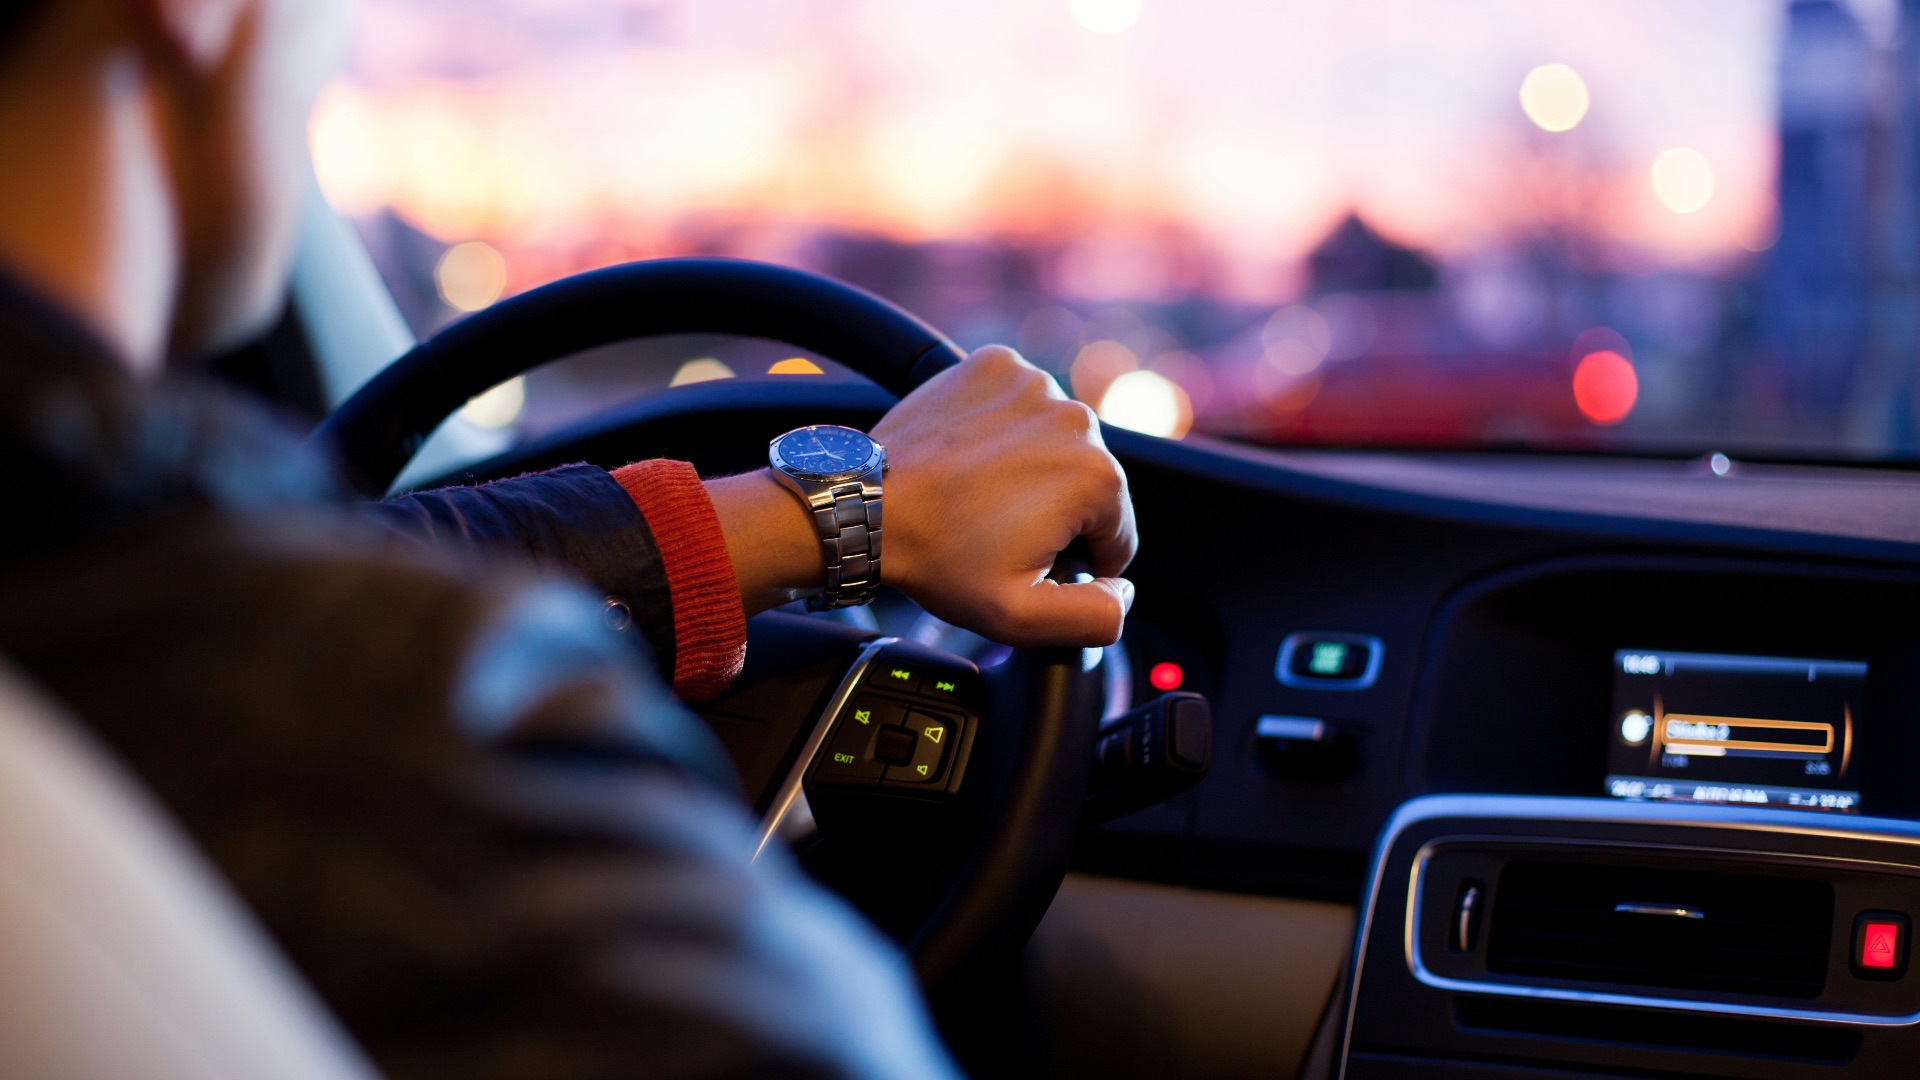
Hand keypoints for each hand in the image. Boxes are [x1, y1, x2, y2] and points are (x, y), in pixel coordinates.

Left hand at [871, 346, 1136, 646]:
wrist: (868, 506)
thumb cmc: (938, 558)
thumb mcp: (1022, 617)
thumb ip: (1095, 617)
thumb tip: (1124, 591)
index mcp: (1097, 477)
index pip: (1116, 534)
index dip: (1074, 561)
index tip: (1024, 559)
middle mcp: (1076, 418)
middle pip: (1089, 484)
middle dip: (1054, 512)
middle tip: (995, 530)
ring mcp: (1034, 383)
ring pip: (1056, 442)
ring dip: (1032, 467)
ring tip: (980, 494)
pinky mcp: (997, 365)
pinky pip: (1021, 404)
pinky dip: (1004, 428)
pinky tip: (972, 456)